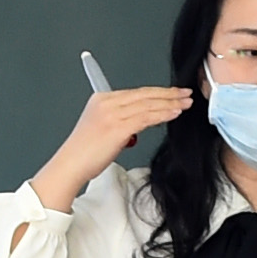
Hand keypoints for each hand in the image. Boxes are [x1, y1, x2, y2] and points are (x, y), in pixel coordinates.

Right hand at [35, 84, 197, 210]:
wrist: (70, 165)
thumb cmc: (84, 153)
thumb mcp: (101, 127)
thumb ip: (121, 119)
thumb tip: (142, 120)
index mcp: (101, 99)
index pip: (136, 92)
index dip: (158, 91)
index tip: (173, 93)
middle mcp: (106, 103)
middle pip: (144, 94)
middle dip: (168, 94)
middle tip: (185, 94)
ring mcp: (112, 114)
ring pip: (148, 104)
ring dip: (170, 103)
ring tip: (185, 104)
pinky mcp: (117, 127)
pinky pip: (146, 117)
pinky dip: (162, 114)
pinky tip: (174, 113)